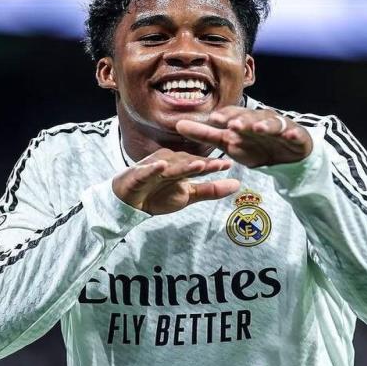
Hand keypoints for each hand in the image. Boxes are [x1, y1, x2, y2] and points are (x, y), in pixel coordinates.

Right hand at [112, 148, 239, 214]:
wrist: (128, 203)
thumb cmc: (159, 196)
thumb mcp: (188, 196)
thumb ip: (211, 190)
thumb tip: (237, 184)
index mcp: (181, 165)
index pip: (199, 164)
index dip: (213, 165)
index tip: (229, 164)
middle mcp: (169, 162)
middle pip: (187, 163)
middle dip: (203, 163)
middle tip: (219, 163)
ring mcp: (153, 167)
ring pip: (170, 166)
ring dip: (183, 165)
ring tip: (198, 165)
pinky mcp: (137, 174)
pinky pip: (146, 171)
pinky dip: (152, 168)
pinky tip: (161, 166)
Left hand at [176, 106, 312, 167]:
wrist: (286, 156)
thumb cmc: (254, 145)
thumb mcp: (228, 143)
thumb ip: (205, 134)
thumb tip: (178, 125)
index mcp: (244, 120)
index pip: (233, 115)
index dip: (225, 116)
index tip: (213, 119)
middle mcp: (260, 119)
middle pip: (252, 116)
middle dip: (243, 120)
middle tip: (234, 125)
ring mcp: (279, 126)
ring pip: (272, 122)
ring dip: (265, 124)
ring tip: (259, 128)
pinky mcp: (295, 135)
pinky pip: (294, 133)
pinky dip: (291, 133)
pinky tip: (287, 135)